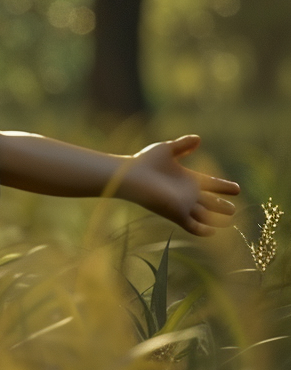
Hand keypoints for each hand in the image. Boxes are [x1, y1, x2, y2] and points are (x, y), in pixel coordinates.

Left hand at [123, 134, 238, 236]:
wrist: (132, 175)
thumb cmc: (146, 161)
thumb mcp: (167, 149)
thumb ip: (183, 145)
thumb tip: (198, 139)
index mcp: (186, 179)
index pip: (210, 184)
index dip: (223, 186)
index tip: (237, 189)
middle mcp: (186, 193)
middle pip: (209, 202)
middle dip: (221, 206)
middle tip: (233, 209)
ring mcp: (183, 204)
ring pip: (204, 214)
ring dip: (217, 218)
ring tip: (229, 221)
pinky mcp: (177, 214)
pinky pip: (193, 226)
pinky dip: (202, 230)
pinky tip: (213, 231)